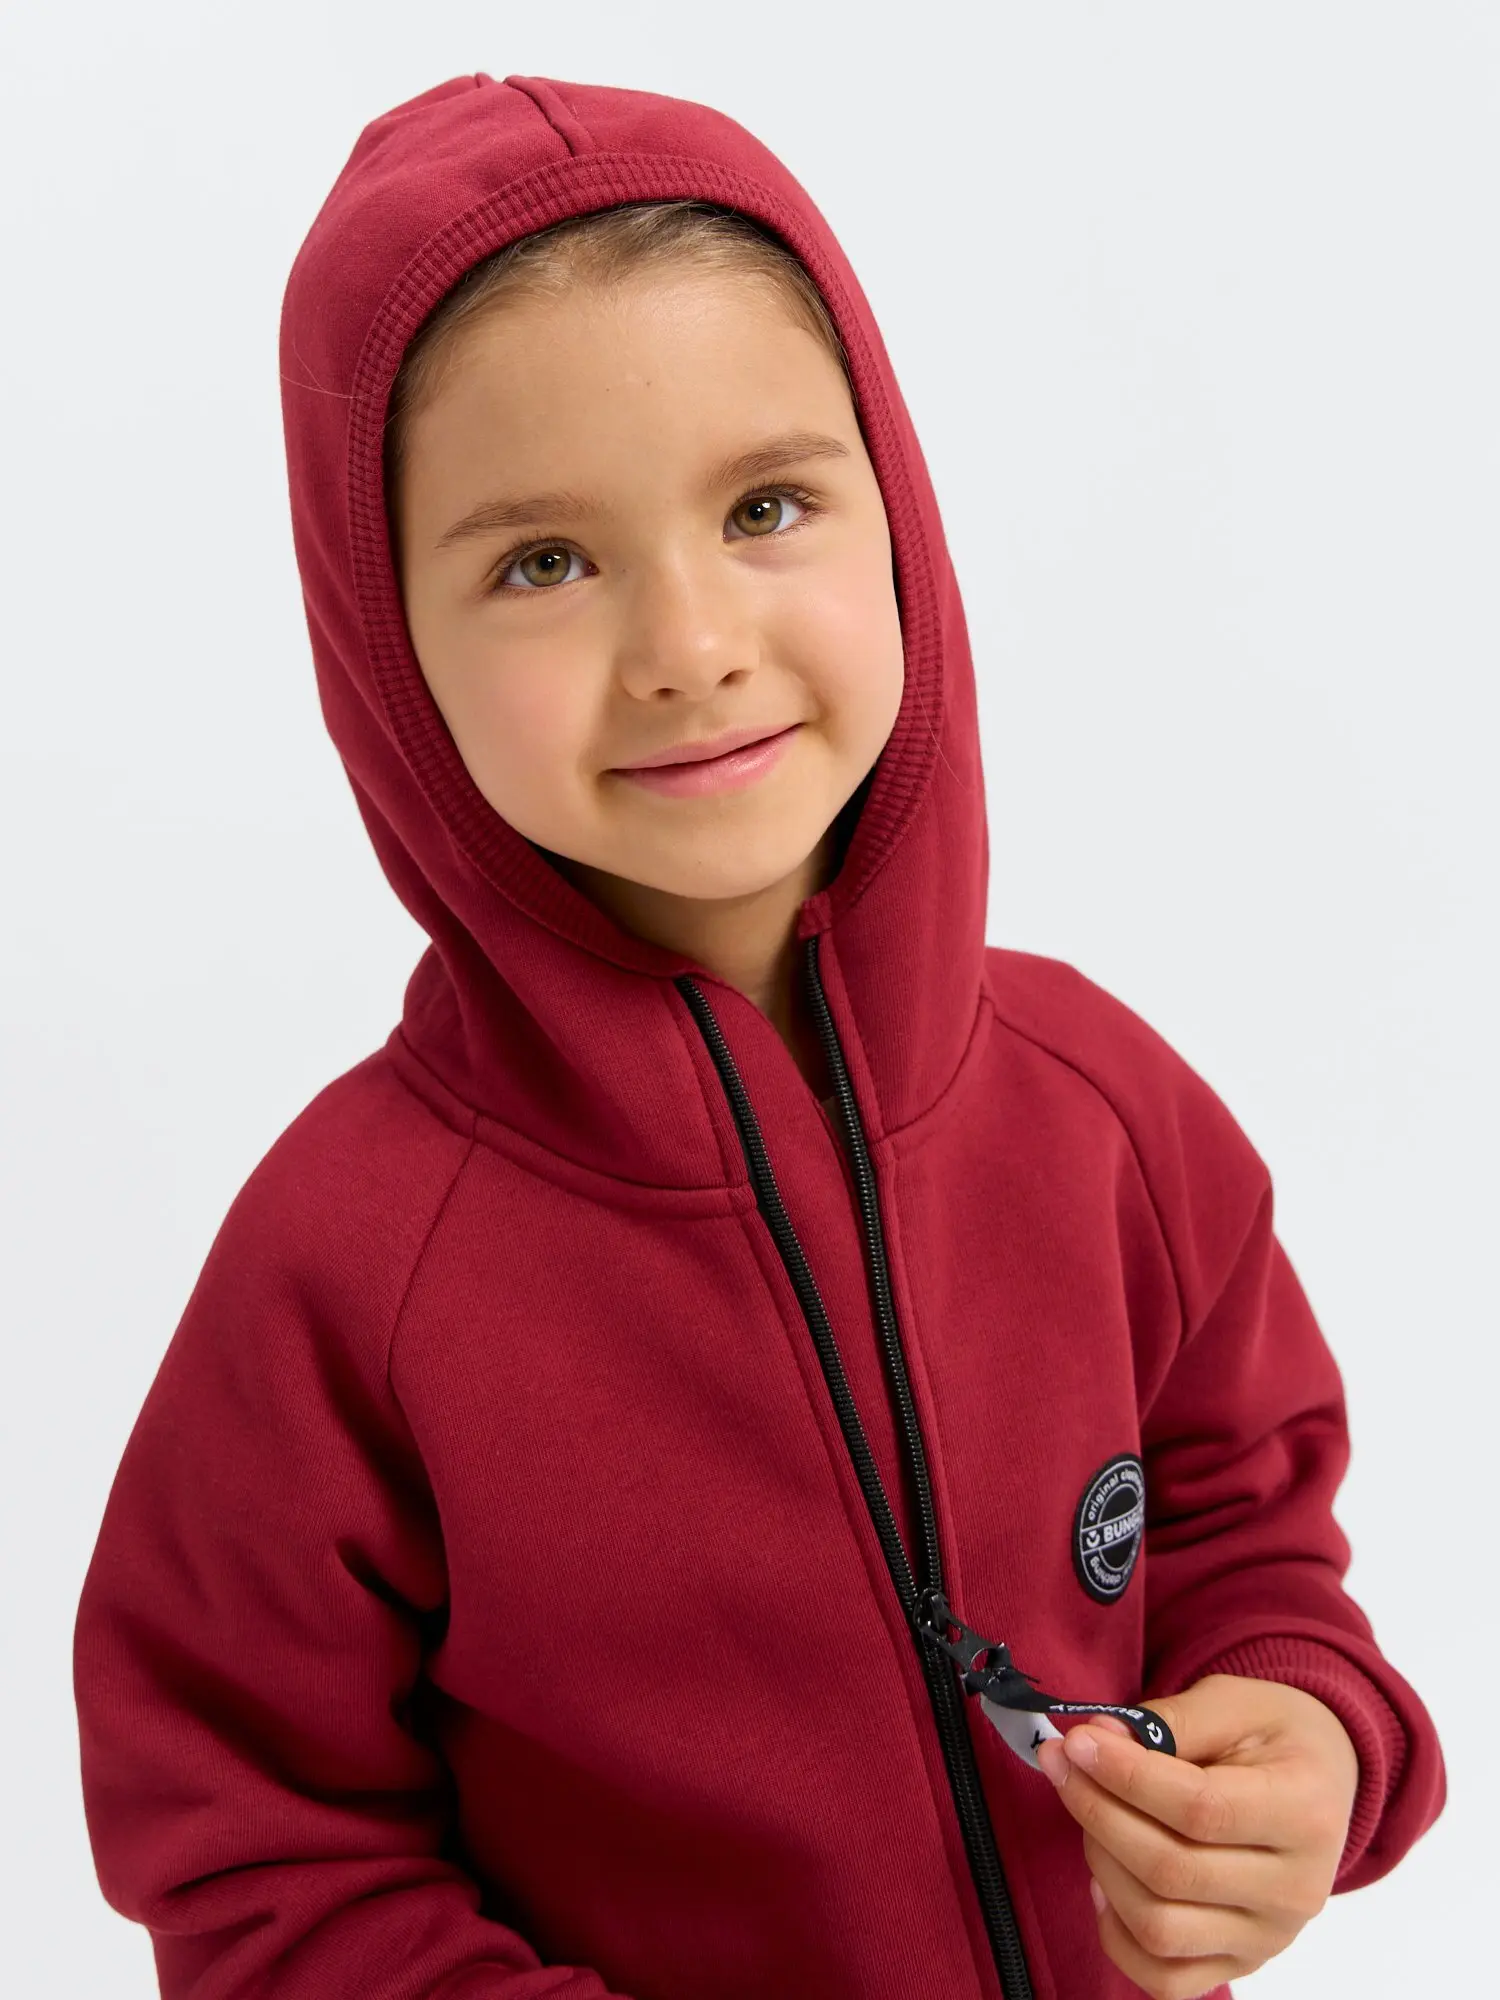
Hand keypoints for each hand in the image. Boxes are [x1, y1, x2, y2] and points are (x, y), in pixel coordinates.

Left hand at [1034, 1674, 1358, 1999]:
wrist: (1321, 1780)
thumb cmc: (1273, 1736)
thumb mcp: (1234, 1703)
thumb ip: (1168, 1721)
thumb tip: (1098, 1742)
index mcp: (1305, 1814)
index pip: (1199, 1809)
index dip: (1126, 1777)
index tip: (1078, 1742)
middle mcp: (1294, 1891)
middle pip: (1170, 1872)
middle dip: (1098, 1812)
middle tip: (1063, 1764)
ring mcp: (1269, 1938)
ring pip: (1158, 1928)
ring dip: (1102, 1865)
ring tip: (1090, 1813)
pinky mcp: (1241, 1963)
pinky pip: (1164, 1978)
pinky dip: (1117, 1932)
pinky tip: (1105, 1878)